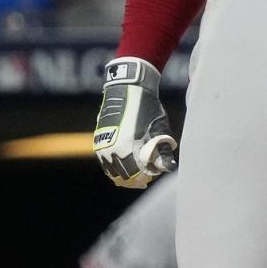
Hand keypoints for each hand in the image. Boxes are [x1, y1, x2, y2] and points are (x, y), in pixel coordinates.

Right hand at [94, 57, 176, 188]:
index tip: (155, 174)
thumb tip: (167, 168)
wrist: (128, 88)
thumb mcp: (158, 129)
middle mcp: (111, 149)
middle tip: (147, 178)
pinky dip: (114, 168)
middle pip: (123, 176)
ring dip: (124, 175)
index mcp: (127, 148)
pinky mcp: (99, 141)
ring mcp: (102, 145)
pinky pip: (105, 162)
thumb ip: (162, 152)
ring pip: (112, 171)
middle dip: (136, 179)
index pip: (137, 175)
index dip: (147, 176)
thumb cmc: (148, 108)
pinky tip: (124, 167)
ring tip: (136, 175)